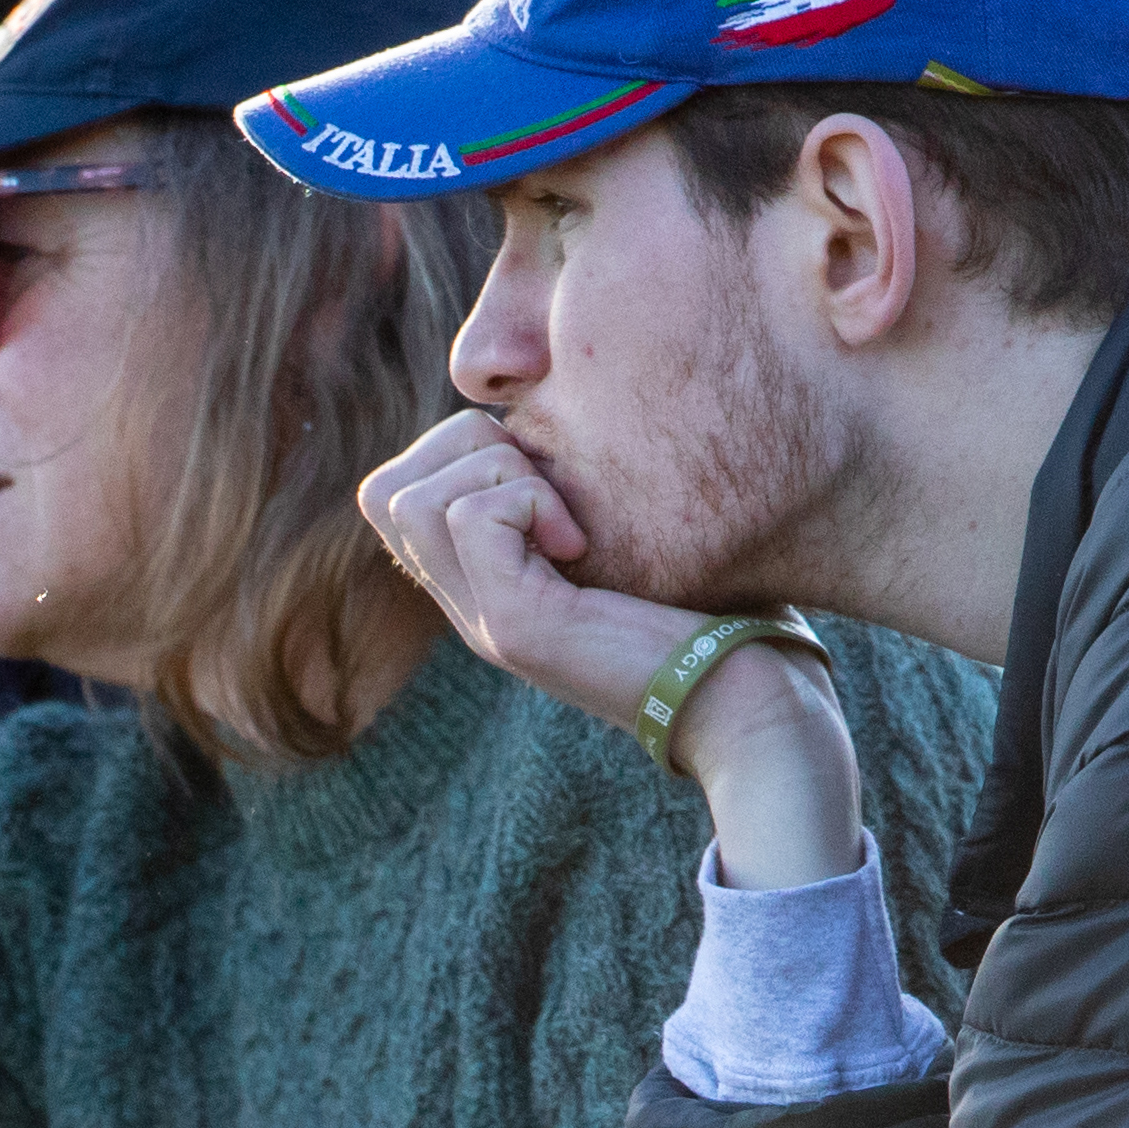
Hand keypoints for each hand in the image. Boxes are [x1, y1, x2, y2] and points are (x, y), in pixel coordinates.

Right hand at [355, 415, 861, 886]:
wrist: (743, 701)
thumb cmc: (714, 614)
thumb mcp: (626, 540)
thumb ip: (574, 500)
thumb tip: (552, 426)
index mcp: (487, 586)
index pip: (394, 496)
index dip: (455, 452)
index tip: (544, 476)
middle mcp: (469, 607)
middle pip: (385, 491)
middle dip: (465, 448)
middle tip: (550, 487)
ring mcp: (484, 621)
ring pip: (410, 498)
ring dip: (496, 472)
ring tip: (566, 519)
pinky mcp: (515, 626)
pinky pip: (471, 517)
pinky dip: (529, 500)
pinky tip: (581, 543)